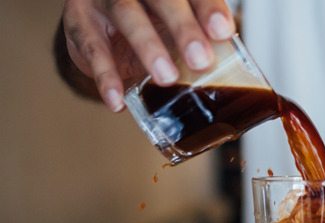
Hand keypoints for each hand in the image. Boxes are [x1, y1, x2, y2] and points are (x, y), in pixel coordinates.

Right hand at [61, 0, 235, 111]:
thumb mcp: (175, 26)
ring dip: (148, 47)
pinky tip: (118, 100)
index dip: (208, 8)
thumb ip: (200, 39)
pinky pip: (93, 48)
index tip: (223, 32)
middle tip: (201, 60)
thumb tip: (234, 73)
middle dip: (183, 27)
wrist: (98, 22)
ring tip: (166, 77)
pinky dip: (106, 76)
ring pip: (127, 14)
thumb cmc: (150, 23)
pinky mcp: (80, 20)